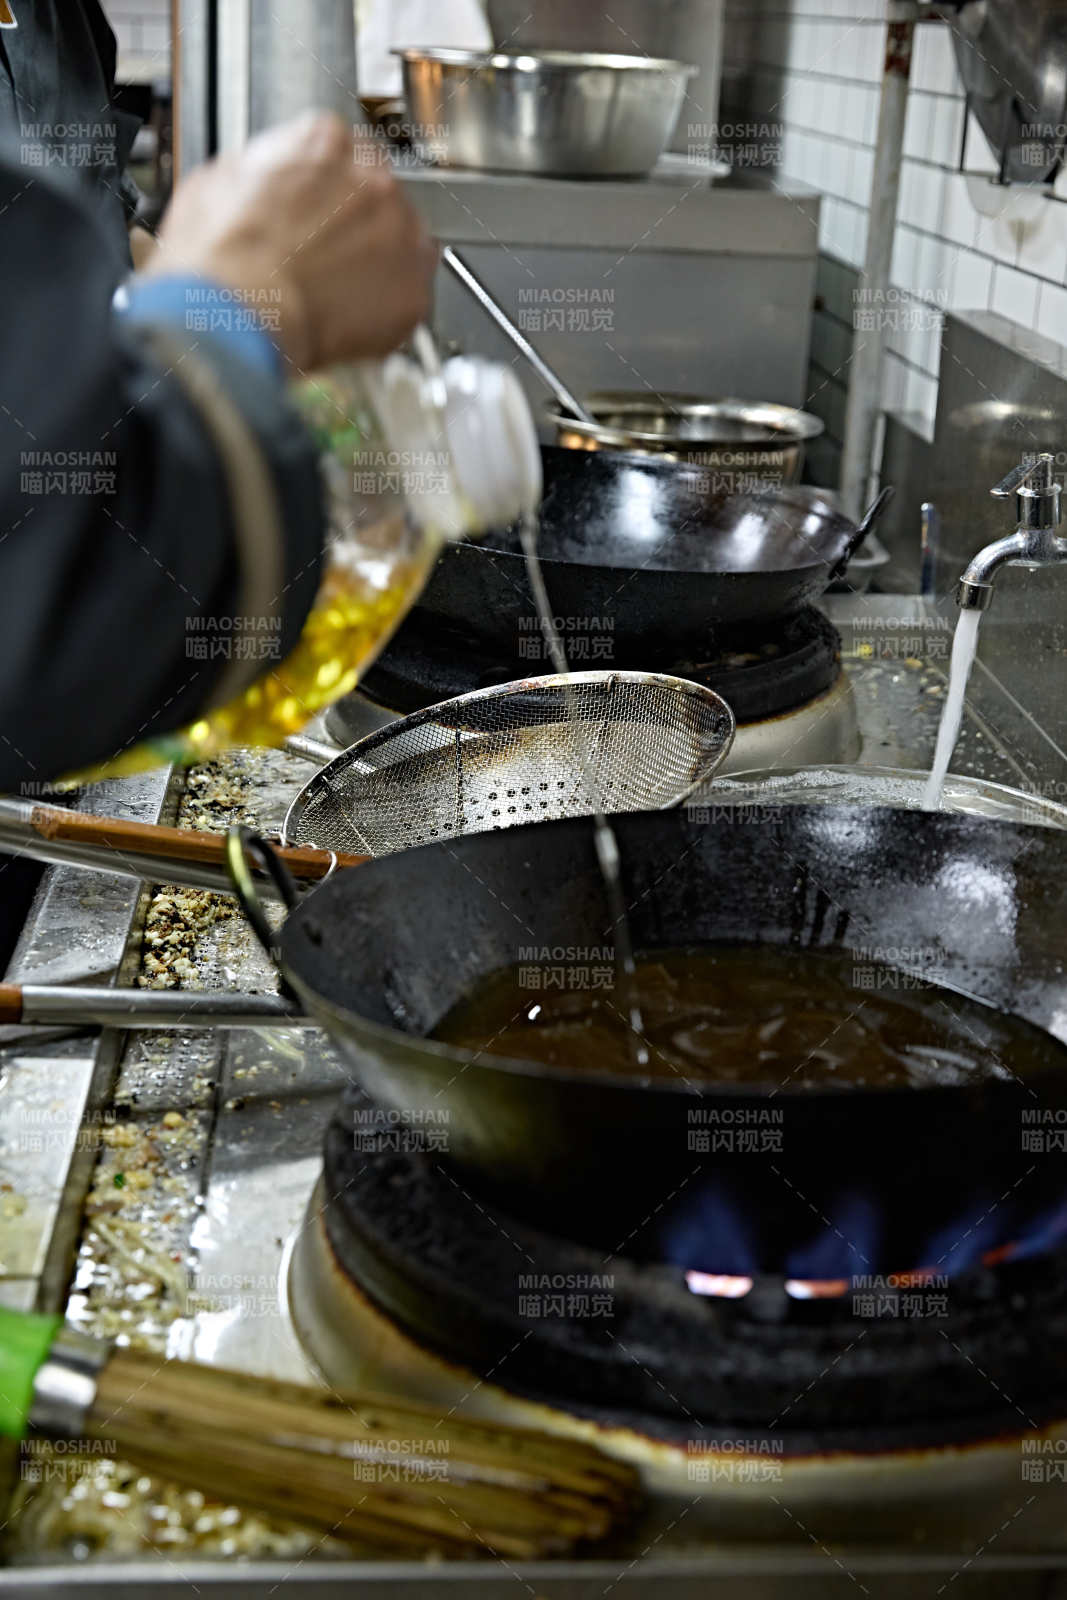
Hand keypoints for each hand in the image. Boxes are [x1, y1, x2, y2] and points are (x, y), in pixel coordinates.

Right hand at [142, 112, 436, 370]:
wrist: (236, 317)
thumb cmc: (218, 259)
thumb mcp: (216, 183)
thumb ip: (260, 173)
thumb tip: (262, 186)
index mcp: (325, 142)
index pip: (343, 154)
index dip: (326, 191)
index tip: (316, 213)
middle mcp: (373, 180)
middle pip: (378, 198)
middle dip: (356, 227)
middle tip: (324, 259)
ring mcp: (400, 237)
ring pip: (402, 247)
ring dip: (378, 267)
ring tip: (336, 294)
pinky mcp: (412, 292)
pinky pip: (410, 299)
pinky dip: (388, 313)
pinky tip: (352, 321)